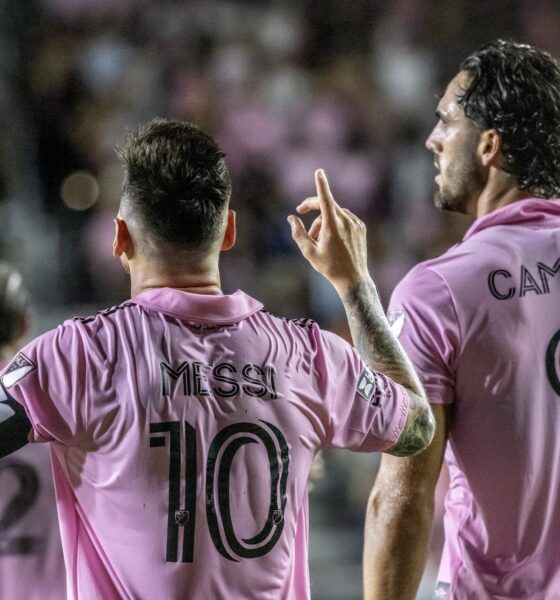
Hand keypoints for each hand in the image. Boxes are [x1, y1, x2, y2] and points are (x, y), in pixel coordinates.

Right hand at [288, 169, 368, 293]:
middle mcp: (346, 221)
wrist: (353, 279)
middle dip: (312, 209)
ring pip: (334, 213)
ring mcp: (355, 223)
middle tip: (300, 214)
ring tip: (318, 239)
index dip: (321, 184)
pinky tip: (332, 240)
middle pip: (326, 205)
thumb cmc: (329, 267)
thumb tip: (292, 218)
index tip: (319, 172)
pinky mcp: (360, 227)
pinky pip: (344, 218)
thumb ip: (298, 233)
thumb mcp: (309, 252)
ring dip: (323, 220)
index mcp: (333, 226)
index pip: (325, 199)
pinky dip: (335, 223)